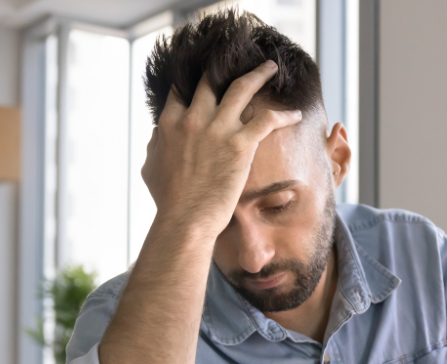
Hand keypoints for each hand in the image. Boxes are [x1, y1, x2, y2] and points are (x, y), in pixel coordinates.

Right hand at [140, 60, 302, 234]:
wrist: (186, 219)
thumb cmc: (169, 200)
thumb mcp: (151, 167)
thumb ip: (155, 145)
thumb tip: (159, 134)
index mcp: (170, 124)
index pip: (181, 92)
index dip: (192, 83)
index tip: (204, 79)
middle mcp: (193, 118)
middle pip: (210, 81)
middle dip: (224, 67)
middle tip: (237, 62)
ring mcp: (218, 128)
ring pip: (242, 88)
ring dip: (258, 74)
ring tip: (270, 67)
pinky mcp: (240, 143)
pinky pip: (267, 119)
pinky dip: (283, 115)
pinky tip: (295, 114)